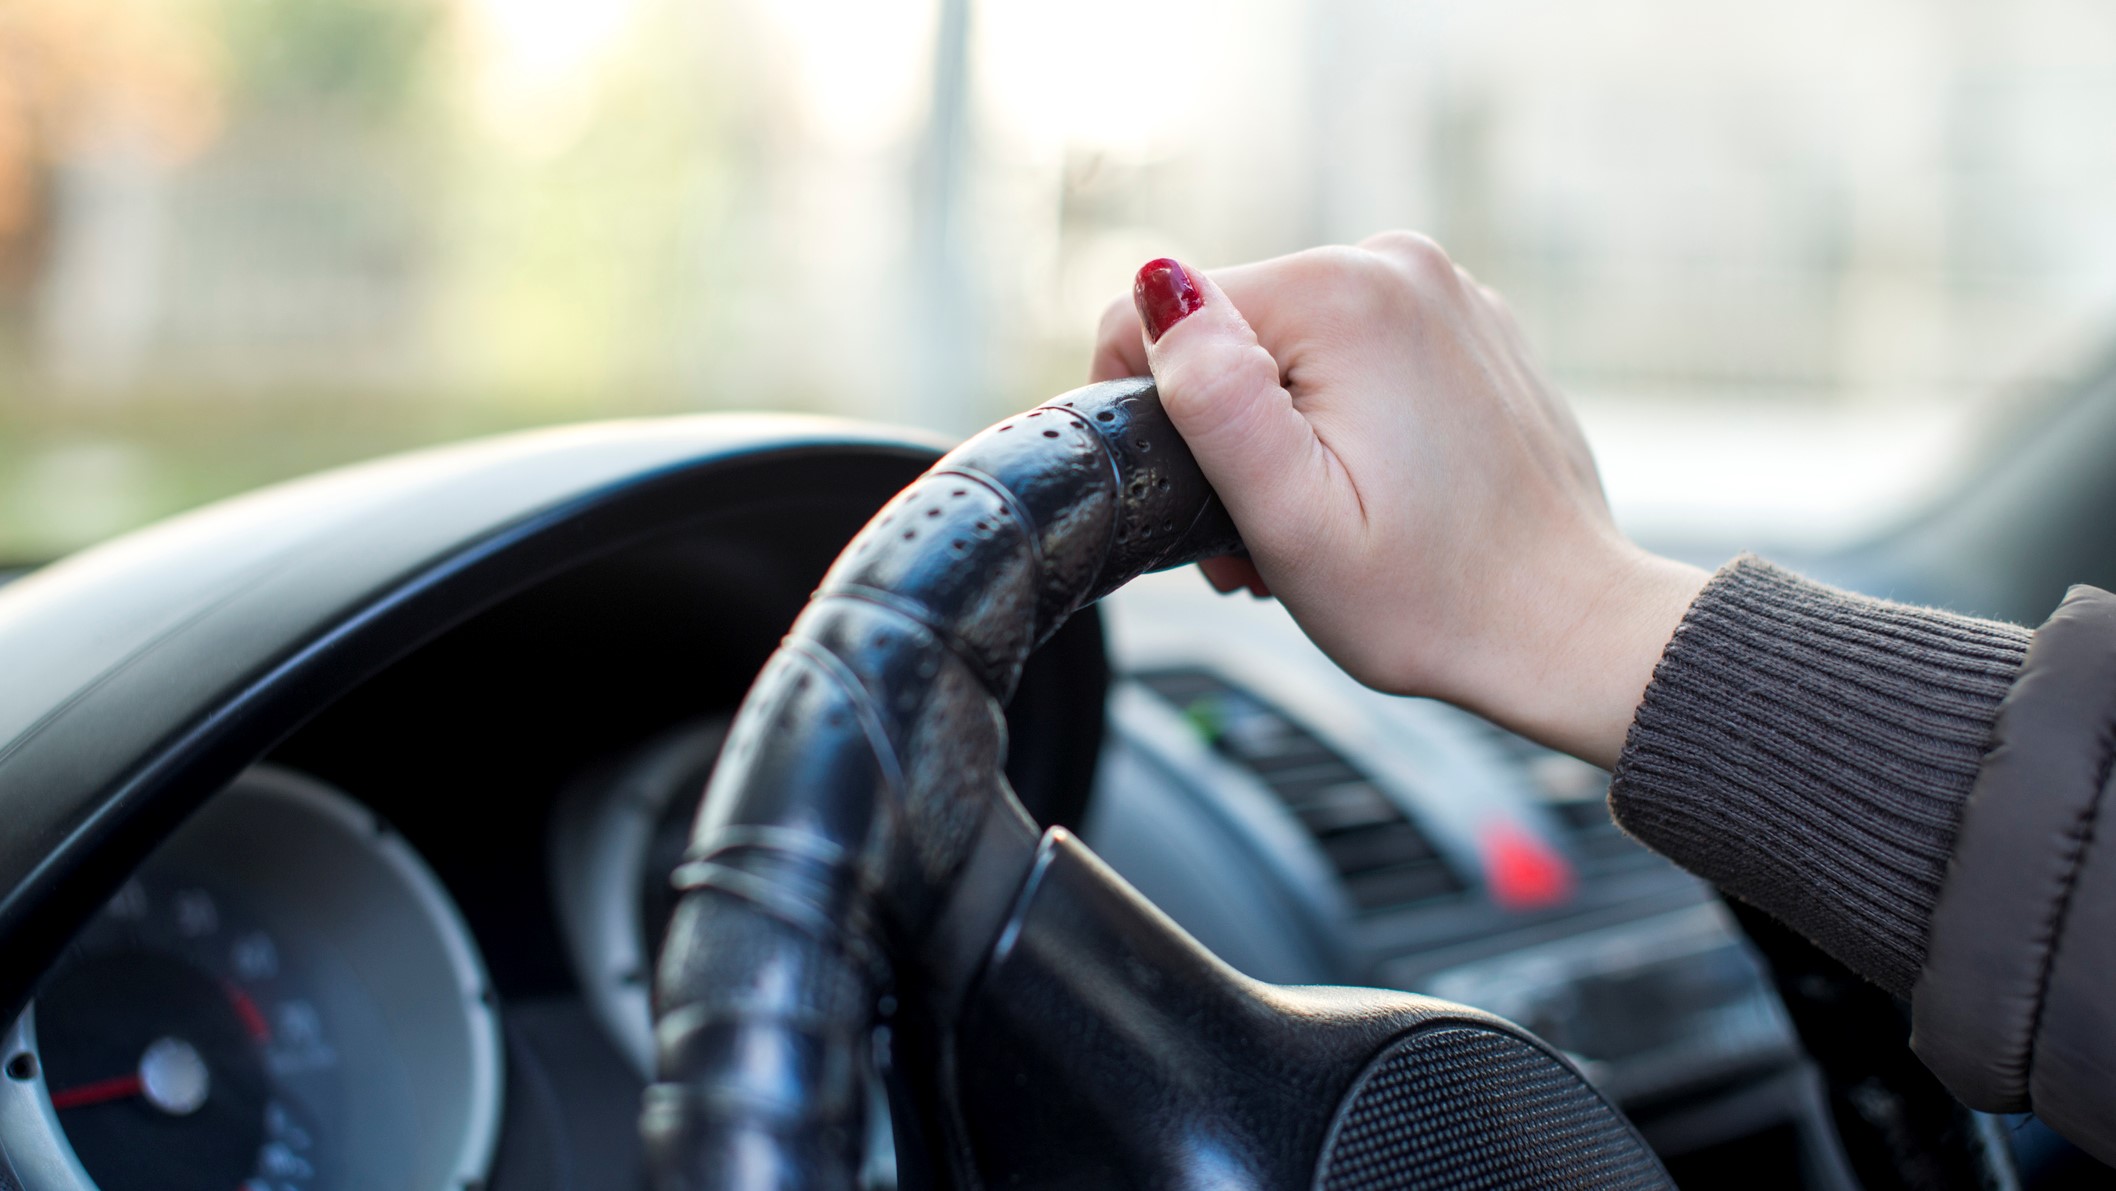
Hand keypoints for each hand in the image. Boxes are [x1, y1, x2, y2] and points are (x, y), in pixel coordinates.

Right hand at [1091, 234, 1707, 767]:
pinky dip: (1341, 419)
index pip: (1161, 311)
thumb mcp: (1292, 521)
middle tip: (1261, 540)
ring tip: (1322, 528)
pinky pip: (1356, 354)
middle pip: (1230, 329)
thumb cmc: (1434, 600)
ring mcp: (1443, 292)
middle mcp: (1396, 265)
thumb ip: (1215, 397)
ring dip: (1280, 434)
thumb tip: (1158, 285)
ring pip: (1290, 345)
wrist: (1570, 629)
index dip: (1143, 409)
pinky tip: (1374, 494)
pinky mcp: (1466, 329)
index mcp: (1341, 295)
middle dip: (1223, 431)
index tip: (1190, 499)